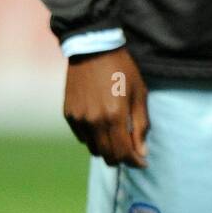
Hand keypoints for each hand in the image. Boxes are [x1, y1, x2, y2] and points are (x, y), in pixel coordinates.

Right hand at [63, 47, 148, 168]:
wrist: (92, 49)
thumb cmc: (122, 69)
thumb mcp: (139, 94)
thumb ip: (141, 124)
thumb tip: (142, 152)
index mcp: (114, 116)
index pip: (124, 153)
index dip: (135, 161)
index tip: (142, 162)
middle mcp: (94, 121)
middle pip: (107, 156)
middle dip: (121, 158)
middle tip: (131, 152)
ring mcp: (79, 119)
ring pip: (93, 149)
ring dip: (106, 148)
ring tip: (116, 137)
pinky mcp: (69, 114)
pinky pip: (81, 137)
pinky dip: (92, 137)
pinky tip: (101, 125)